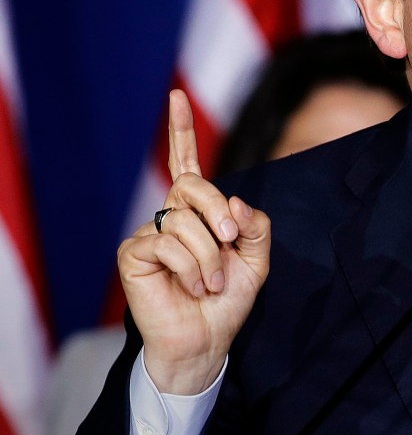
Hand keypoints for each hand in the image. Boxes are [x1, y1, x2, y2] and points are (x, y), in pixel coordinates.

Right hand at [117, 89, 270, 393]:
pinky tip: (193, 286)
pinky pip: (166, 242)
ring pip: (183, 218)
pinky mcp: (132, 253)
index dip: (181, 129)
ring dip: (209, 254)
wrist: (207, 338)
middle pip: (192, 184)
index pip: (186, 162)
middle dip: (218, 211)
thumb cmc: (227, 298)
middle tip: (230, 241)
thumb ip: (255, 225)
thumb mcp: (256, 259)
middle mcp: (170, 214)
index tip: (176, 95)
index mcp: (198, 211)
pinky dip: (191, 267)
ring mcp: (149, 232)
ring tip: (211, 282)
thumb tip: (233, 201)